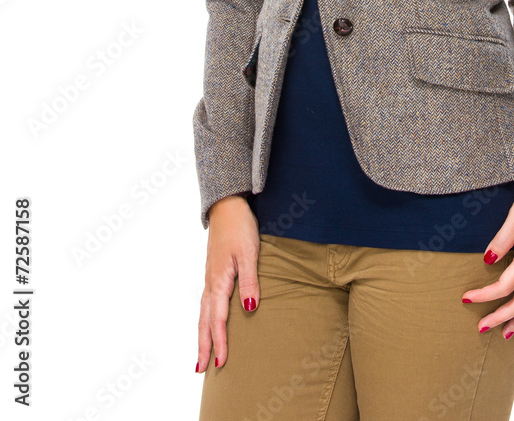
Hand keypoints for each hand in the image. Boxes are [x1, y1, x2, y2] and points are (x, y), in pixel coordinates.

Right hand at [196, 194, 260, 371]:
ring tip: (201, 354)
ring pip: (203, 312)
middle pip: (204, 320)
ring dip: (202, 334)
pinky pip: (206, 302)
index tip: (220, 363)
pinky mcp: (213, 272)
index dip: (220, 342)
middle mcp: (211, 282)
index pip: (218, 319)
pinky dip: (205, 318)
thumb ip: (249, 282)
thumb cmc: (240, 228)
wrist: (227, 206)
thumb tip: (248, 311)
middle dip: (203, 345)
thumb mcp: (249, 253)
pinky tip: (208, 322)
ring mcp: (210, 277)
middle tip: (200, 369)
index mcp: (219, 281)